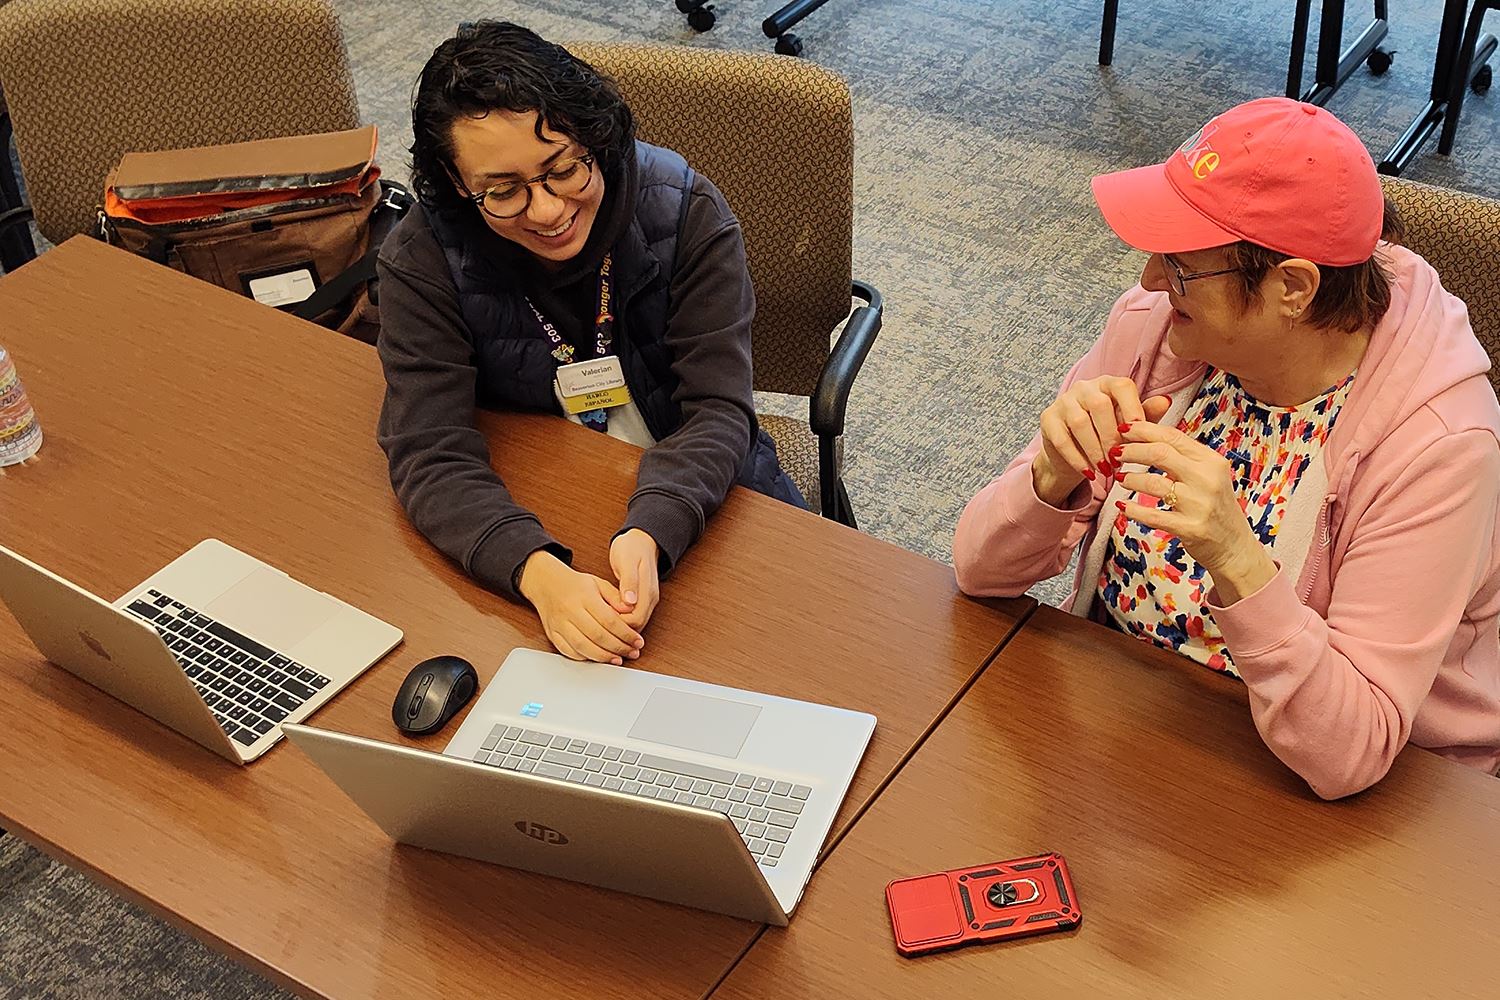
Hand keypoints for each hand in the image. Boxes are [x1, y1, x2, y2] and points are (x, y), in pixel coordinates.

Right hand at [517, 551, 643, 664]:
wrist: (546, 583)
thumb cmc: (575, 584)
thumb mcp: (599, 583)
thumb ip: (616, 597)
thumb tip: (632, 611)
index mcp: (585, 596)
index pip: (609, 620)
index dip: (626, 634)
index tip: (638, 641)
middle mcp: (570, 611)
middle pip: (597, 636)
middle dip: (618, 648)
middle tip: (632, 652)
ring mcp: (559, 624)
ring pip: (582, 647)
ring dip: (603, 657)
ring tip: (618, 659)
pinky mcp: (552, 634)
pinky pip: (568, 651)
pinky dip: (584, 658)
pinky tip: (597, 658)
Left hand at [610, 529, 660, 630]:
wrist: (641, 541)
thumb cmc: (632, 548)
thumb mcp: (628, 561)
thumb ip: (630, 582)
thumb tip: (630, 602)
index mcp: (648, 592)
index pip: (636, 620)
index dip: (619, 624)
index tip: (602, 617)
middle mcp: (650, 600)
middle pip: (636, 627)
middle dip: (618, 629)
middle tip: (597, 620)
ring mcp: (647, 601)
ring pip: (634, 625)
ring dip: (619, 626)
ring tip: (600, 619)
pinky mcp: (641, 601)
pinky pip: (632, 618)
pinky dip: (620, 620)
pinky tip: (607, 615)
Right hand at [1031, 376, 1171, 506]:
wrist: (1075, 453)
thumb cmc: (1107, 435)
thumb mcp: (1130, 427)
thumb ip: (1146, 415)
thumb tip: (1166, 400)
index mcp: (1108, 383)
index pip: (1122, 386)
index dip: (1132, 408)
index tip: (1137, 433)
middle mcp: (1085, 387)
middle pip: (1098, 405)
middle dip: (1111, 437)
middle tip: (1119, 460)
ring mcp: (1064, 401)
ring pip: (1079, 423)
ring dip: (1094, 450)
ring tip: (1105, 470)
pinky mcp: (1048, 418)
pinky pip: (1062, 439)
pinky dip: (1077, 459)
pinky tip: (1089, 473)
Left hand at [1112, 420, 1276, 602]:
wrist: (1234, 546)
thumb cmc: (1215, 507)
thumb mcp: (1209, 475)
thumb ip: (1185, 457)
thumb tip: (1149, 436)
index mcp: (1212, 461)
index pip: (1173, 436)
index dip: (1144, 430)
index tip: (1124, 429)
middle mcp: (1207, 480)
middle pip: (1160, 454)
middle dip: (1131, 451)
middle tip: (1115, 453)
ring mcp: (1199, 505)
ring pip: (1153, 483)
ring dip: (1130, 479)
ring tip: (1120, 478)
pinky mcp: (1190, 528)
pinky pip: (1152, 515)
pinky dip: (1133, 509)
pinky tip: (1122, 505)